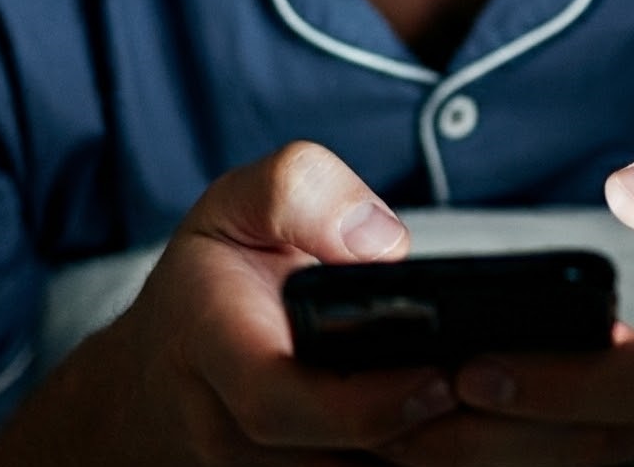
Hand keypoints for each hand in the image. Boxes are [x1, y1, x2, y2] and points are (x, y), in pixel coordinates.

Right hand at [0, 141, 457, 464]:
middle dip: (410, 431)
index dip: (363, 404)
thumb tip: (382, 247)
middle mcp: (218, 427)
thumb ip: (302, 193)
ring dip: (413, 450)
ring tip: (467, 401)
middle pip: (326, 460)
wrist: (157, 367)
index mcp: (207, 341)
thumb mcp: (239, 201)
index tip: (436, 377)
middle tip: (476, 386)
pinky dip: (397, 457)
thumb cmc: (210, 277)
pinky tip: (431, 420)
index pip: (273, 399)